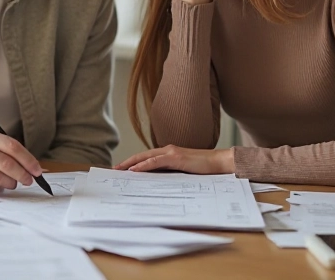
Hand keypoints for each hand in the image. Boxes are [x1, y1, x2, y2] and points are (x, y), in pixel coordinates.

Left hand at [113, 145, 234, 174]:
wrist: (219, 163)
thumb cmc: (204, 169)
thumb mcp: (184, 172)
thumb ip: (171, 174)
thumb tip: (158, 184)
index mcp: (169, 153)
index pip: (147, 157)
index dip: (134, 162)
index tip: (122, 169)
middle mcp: (168, 150)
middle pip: (142, 155)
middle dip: (127, 162)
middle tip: (114, 169)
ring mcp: (171, 152)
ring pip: (146, 157)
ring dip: (131, 163)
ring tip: (119, 170)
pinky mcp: (176, 158)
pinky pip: (155, 162)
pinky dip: (143, 165)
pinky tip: (134, 170)